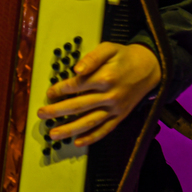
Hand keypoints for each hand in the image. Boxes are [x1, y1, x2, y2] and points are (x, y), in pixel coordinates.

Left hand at [37, 42, 159, 146]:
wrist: (150, 68)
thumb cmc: (124, 57)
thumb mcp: (108, 49)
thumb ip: (91, 58)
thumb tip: (76, 69)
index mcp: (105, 78)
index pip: (76, 86)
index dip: (60, 90)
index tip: (49, 93)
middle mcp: (110, 96)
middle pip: (79, 106)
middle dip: (57, 111)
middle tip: (41, 114)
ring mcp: (115, 108)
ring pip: (89, 122)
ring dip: (70, 129)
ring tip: (53, 134)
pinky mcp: (120, 116)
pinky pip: (105, 129)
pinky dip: (92, 137)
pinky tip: (78, 142)